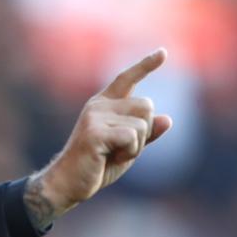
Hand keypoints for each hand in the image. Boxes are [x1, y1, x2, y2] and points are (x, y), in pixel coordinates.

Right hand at [24, 49, 172, 227]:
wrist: (67, 184)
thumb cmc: (96, 166)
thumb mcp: (126, 148)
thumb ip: (145, 133)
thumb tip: (168, 119)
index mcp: (104, 104)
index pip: (127, 78)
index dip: (146, 65)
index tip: (163, 53)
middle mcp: (99, 105)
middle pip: (146, 105)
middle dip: (144, 132)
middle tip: (122, 149)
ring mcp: (95, 117)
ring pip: (142, 124)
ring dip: (137, 146)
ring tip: (114, 155)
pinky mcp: (95, 132)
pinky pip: (131, 137)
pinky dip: (130, 152)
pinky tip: (112, 158)